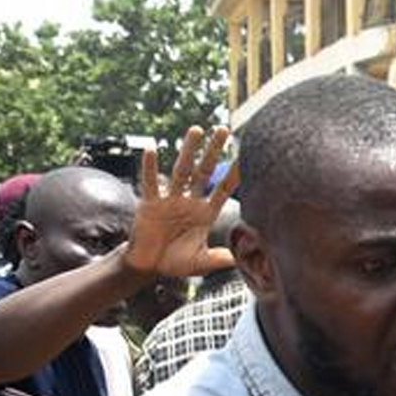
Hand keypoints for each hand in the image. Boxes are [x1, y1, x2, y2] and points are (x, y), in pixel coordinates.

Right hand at [125, 126, 239, 277]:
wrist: (148, 266)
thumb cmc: (176, 262)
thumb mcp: (202, 262)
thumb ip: (220, 259)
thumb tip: (243, 260)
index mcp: (205, 213)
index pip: (223, 190)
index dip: (234, 175)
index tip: (246, 157)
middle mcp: (189, 201)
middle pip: (204, 171)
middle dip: (213, 151)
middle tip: (224, 129)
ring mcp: (170, 200)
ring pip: (181, 170)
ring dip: (188, 150)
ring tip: (197, 129)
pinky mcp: (150, 203)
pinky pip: (150, 182)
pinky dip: (149, 166)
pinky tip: (151, 148)